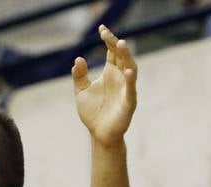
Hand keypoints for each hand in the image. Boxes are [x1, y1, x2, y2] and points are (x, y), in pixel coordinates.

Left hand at [72, 26, 137, 145]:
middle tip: (108, 35)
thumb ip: (79, 75)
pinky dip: (131, 81)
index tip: (101, 29)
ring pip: (131, 68)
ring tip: (121, 44)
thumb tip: (78, 59)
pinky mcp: (129, 103)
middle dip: (117, 45)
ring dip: (127, 57)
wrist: (99, 134)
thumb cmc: (93, 113)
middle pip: (122, 57)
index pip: (112, 52)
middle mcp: (120, 78)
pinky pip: (131, 90)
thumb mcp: (81, 91)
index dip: (108, 40)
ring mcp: (126, 90)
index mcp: (110, 73)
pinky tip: (128, 72)